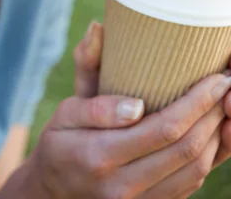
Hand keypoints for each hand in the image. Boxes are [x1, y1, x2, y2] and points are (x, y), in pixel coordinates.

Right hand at [23, 21, 230, 198]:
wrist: (52, 192)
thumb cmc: (60, 144)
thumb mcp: (64, 114)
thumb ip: (96, 105)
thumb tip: (135, 102)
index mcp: (100, 155)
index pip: (163, 129)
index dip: (197, 103)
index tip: (216, 78)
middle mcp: (123, 185)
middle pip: (186, 150)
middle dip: (213, 113)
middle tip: (226, 83)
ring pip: (195, 171)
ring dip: (216, 135)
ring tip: (224, 104)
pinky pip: (190, 185)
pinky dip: (209, 157)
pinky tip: (212, 132)